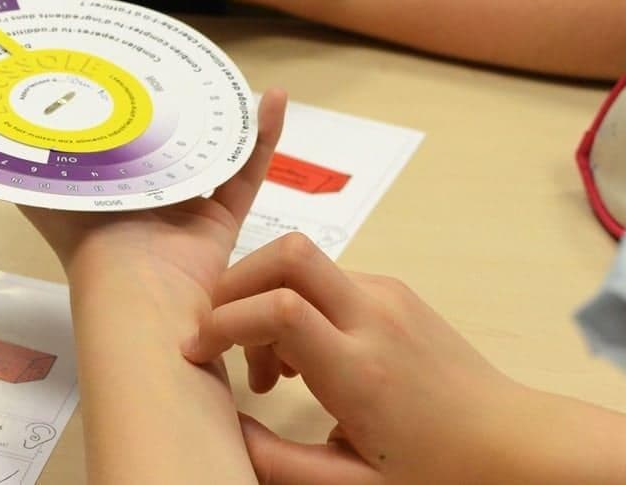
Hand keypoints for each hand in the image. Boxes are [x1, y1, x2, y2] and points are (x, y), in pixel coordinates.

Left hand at [21, 88, 286, 341]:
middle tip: (184, 61)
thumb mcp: (49, 196)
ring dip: (224, 117)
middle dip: (176, 109)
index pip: (121, 143)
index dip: (126, 111)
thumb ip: (32, 168)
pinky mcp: (224, 216)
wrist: (135, 292)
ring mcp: (189, 207)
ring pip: (213, 152)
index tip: (133, 67)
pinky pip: (248, 169)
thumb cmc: (87, 241)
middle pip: (169, 144)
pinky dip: (263, 135)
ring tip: (230, 74)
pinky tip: (272, 97)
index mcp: (110, 190)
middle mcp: (148, 197)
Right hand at [186, 233, 545, 483]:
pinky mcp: (394, 292)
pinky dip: (295, 304)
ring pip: (301, 264)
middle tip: (220, 332)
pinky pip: (326, 279)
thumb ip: (281, 464)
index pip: (278, 310)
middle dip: (235, 283)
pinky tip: (304, 359)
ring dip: (265, 299)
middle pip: (287, 254)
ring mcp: (388, 296)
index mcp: (362, 371)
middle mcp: (374, 318)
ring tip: (270, 370)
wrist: (518, 446)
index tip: (198, 352)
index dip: (224, 321)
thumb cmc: (440, 471)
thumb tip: (226, 433)